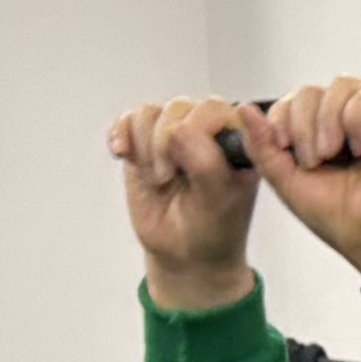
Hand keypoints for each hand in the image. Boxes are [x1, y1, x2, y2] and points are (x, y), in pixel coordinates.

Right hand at [109, 98, 264, 307]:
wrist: (185, 253)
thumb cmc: (213, 227)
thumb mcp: (218, 199)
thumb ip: (206, 161)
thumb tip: (178, 128)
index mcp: (239, 137)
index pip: (215, 110)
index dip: (196, 134)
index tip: (193, 169)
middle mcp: (208, 129)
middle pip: (178, 108)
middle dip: (166, 145)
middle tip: (169, 179)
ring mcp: (175, 132)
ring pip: (149, 113)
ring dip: (145, 146)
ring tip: (157, 179)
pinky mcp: (145, 141)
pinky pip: (128, 119)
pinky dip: (121, 135)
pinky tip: (123, 155)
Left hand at [250, 78, 360, 293]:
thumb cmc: (337, 216)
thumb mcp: (284, 179)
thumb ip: (262, 145)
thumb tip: (243, 108)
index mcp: (320, 131)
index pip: (292, 100)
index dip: (281, 117)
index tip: (283, 146)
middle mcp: (346, 119)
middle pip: (311, 91)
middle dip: (302, 124)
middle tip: (313, 160)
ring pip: (338, 86)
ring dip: (326, 121)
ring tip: (332, 153)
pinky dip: (354, 122)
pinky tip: (360, 149)